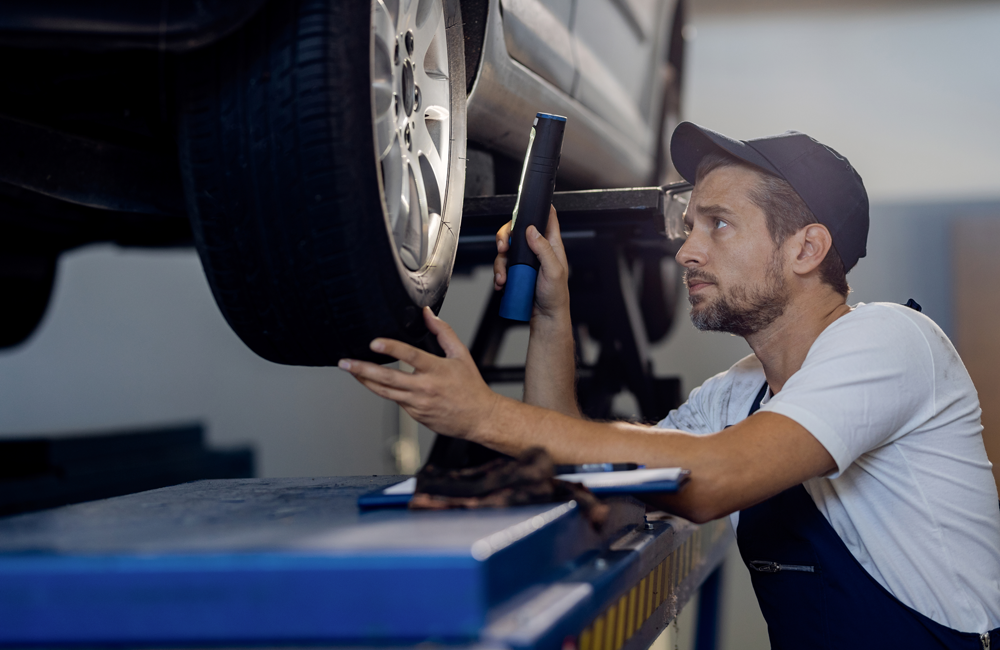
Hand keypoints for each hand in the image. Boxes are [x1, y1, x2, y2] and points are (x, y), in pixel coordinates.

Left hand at [338, 307, 499, 440]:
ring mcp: (418, 404)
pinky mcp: (415, 415)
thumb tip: (428, 314)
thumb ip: (443, 332)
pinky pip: (395, 400)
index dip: (391, 348)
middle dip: (363, 370)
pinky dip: (383, 390)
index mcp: (437, 370)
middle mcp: (425, 388)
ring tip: (350, 371)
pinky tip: (372, 381)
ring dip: (365, 380)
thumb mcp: (461, 354)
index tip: (374, 342)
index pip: (410, 356)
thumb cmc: (471, 387)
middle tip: (346, 362)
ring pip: (385, 392)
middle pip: (388, 378)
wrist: (479, 418)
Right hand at [493, 206, 569, 321]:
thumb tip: (532, 230)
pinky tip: (502, 284)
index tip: (523, 211)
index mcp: (551, 244)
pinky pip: (502, 266)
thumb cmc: (555, 296)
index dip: (536, 209)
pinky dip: (499, 274)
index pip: (546, 218)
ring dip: (500, 263)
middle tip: (503, 248)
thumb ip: (543, 249)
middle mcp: (537, 249)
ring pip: (506, 250)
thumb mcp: (554, 270)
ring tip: (503, 278)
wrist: (545, 316)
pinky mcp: (516, 271)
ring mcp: (525, 260)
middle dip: (505, 238)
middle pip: (517, 231)